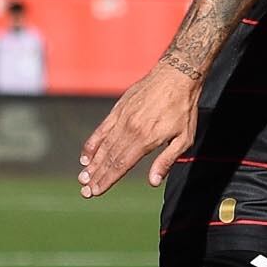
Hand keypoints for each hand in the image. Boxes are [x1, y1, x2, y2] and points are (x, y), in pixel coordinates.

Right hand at [79, 65, 201, 196]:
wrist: (176, 74)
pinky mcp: (118, 109)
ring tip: (82, 177)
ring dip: (92, 163)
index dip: (107, 180)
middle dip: (96, 176)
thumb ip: (166, 160)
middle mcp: (130, 129)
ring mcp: (122, 118)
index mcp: (145, 139)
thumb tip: (153, 182)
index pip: (121, 165)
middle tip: (85, 191)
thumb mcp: (184, 138)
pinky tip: (85, 156)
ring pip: (103, 145)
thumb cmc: (183, 108)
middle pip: (109, 158)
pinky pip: (102, 129)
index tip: (96, 192)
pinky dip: (92, 143)